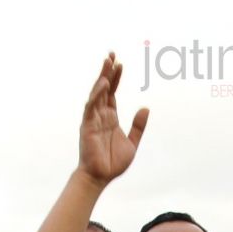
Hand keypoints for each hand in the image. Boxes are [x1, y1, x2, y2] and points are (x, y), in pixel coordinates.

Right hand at [79, 53, 148, 186]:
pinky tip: (104, 84)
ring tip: (108, 61)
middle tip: (111, 54)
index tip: (120, 63)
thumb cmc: (113, 163)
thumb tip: (146, 107)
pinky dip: (97, 95)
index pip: (113, 93)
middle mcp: (100, 115)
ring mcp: (93, 119)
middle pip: (104, 88)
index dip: (116, 78)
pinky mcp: (87, 126)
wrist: (101, 177)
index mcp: (110, 118)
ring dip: (102, 77)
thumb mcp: (132, 143)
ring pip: (97, 93)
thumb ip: (138, 126)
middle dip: (107, 71)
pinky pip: (91, 107)